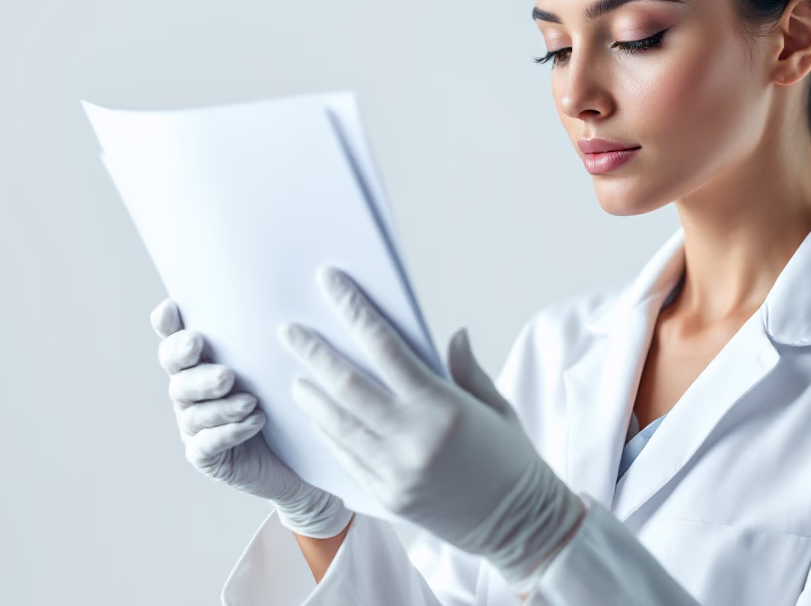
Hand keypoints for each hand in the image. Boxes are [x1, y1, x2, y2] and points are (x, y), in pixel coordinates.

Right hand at [151, 297, 353, 537]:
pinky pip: (206, 445)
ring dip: (219, 403)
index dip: (167, 325)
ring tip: (249, 399)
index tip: (172, 308)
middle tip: (201, 347)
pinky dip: (230, 432)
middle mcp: (190, 392)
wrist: (299, 458)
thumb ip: (265, 338)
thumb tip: (285, 303)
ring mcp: (193, 426)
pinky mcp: (204, 456)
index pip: (174, 339)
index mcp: (200, 363)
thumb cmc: (285, 401)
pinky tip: (254, 421)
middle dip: (186, 359)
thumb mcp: (277, 366)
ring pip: (192, 412)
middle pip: (176, 373)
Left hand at [276, 267, 585, 585]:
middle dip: (312, 352)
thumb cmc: (512, 460)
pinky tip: (315, 415)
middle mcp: (414, 438)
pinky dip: (327, 432)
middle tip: (287, 330)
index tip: (329, 282)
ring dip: (311, 395)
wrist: (523, 528)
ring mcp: (397, 471)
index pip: (385, 346)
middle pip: (347, 384)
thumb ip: (466, 369)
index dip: (353, 310)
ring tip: (294, 373)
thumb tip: (451, 333)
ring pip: (337, 424)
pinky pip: (346, 458)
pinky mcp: (388, 497)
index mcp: (443, 406)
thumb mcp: (495, 406)